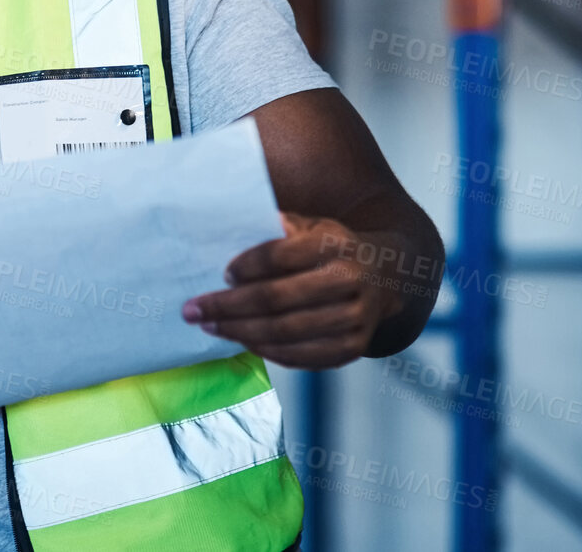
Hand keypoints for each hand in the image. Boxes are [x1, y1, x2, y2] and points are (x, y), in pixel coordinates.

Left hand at [180, 213, 403, 369]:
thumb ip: (277, 227)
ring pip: (287, 332)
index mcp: (336, 242)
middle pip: (278, 299)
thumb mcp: (311, 225)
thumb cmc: (331, 248)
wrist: (387, 276)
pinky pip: (303, 357)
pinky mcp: (354, 347)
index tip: (223, 273)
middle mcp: (351, 279)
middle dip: (229, 306)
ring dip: (241, 332)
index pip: (281, 254)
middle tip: (194, 309)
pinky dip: (268, 351)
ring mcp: (356, 317)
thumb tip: (231, 229)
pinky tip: (243, 342)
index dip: (247, 266)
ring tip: (211, 327)